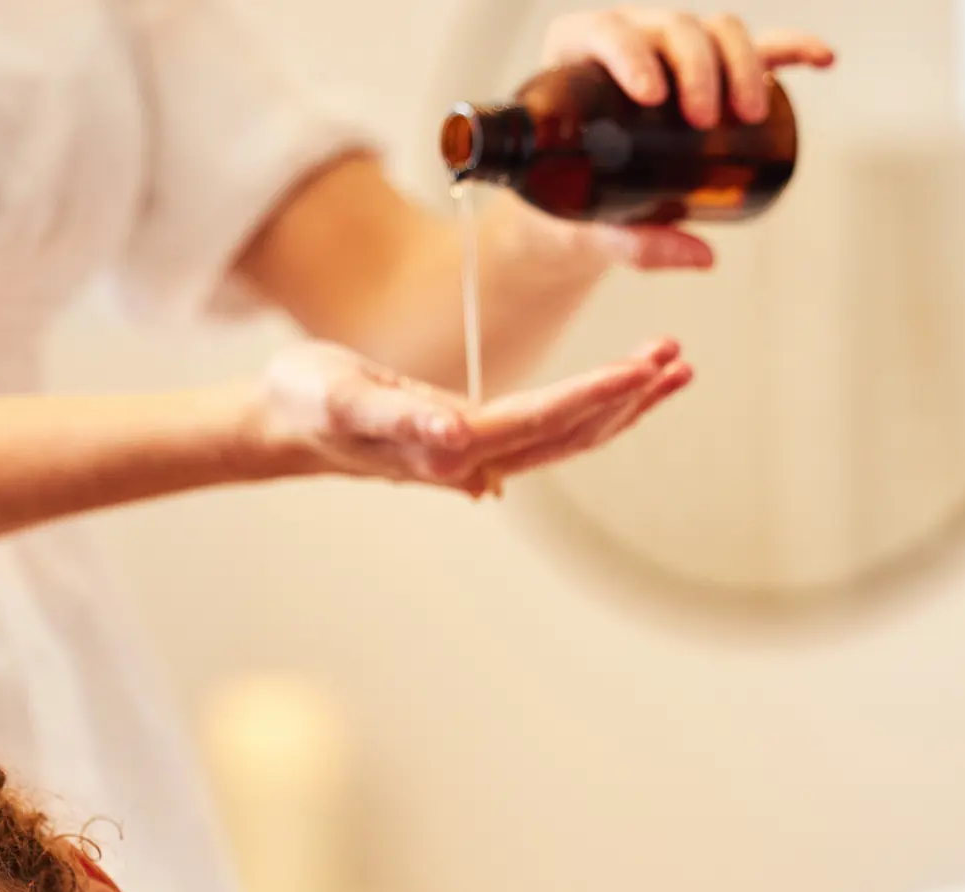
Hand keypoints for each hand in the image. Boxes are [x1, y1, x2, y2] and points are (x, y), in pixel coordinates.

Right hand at [259, 338, 690, 495]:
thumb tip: (457, 438)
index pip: (541, 422)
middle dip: (627, 400)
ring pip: (565, 434)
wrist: (285, 419)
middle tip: (679, 360)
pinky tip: (618, 390)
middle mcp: (471, 458)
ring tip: (671, 368)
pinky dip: (590, 406)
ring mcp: (474, 453)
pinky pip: (546, 427)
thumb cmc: (308, 400)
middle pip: (568, 435)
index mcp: (449, 447)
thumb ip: (399, 417)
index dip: (596, 396)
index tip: (644, 369)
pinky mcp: (472, 437)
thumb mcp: (344, 398)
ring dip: (621, 406)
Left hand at [514, 10, 835, 272]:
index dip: (629, 51)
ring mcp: (675, 55)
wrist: (577, 215)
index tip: (651, 95)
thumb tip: (700, 256)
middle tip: (705, 120)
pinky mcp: (712, 75)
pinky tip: (821, 59)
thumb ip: (628, 243)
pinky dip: (790, 50)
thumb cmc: (567, 216)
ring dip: (742, 61)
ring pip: (716, 32)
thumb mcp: (582, 230)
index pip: (603, 33)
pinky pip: (756, 51)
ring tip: (747, 115)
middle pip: (672, 28)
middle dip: (698, 65)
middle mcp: (627, 43)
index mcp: (575, 62)